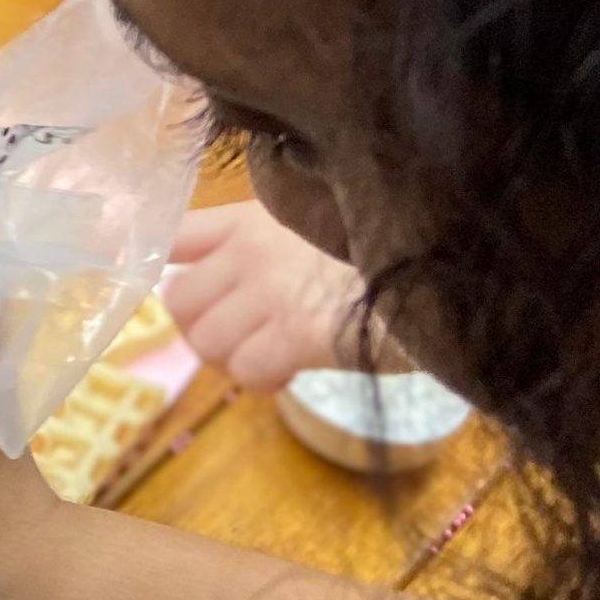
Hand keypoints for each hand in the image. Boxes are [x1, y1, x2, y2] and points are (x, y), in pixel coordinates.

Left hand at [164, 201, 377, 393]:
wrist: (439, 269)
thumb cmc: (379, 251)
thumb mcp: (312, 226)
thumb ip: (265, 243)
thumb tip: (224, 283)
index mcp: (251, 219)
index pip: (174, 236)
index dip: (160, 266)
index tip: (176, 292)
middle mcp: (251, 251)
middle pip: (178, 301)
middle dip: (201, 330)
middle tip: (238, 339)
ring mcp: (272, 292)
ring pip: (206, 342)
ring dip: (231, 360)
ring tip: (266, 356)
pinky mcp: (297, 333)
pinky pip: (247, 370)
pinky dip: (262, 380)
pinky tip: (287, 372)